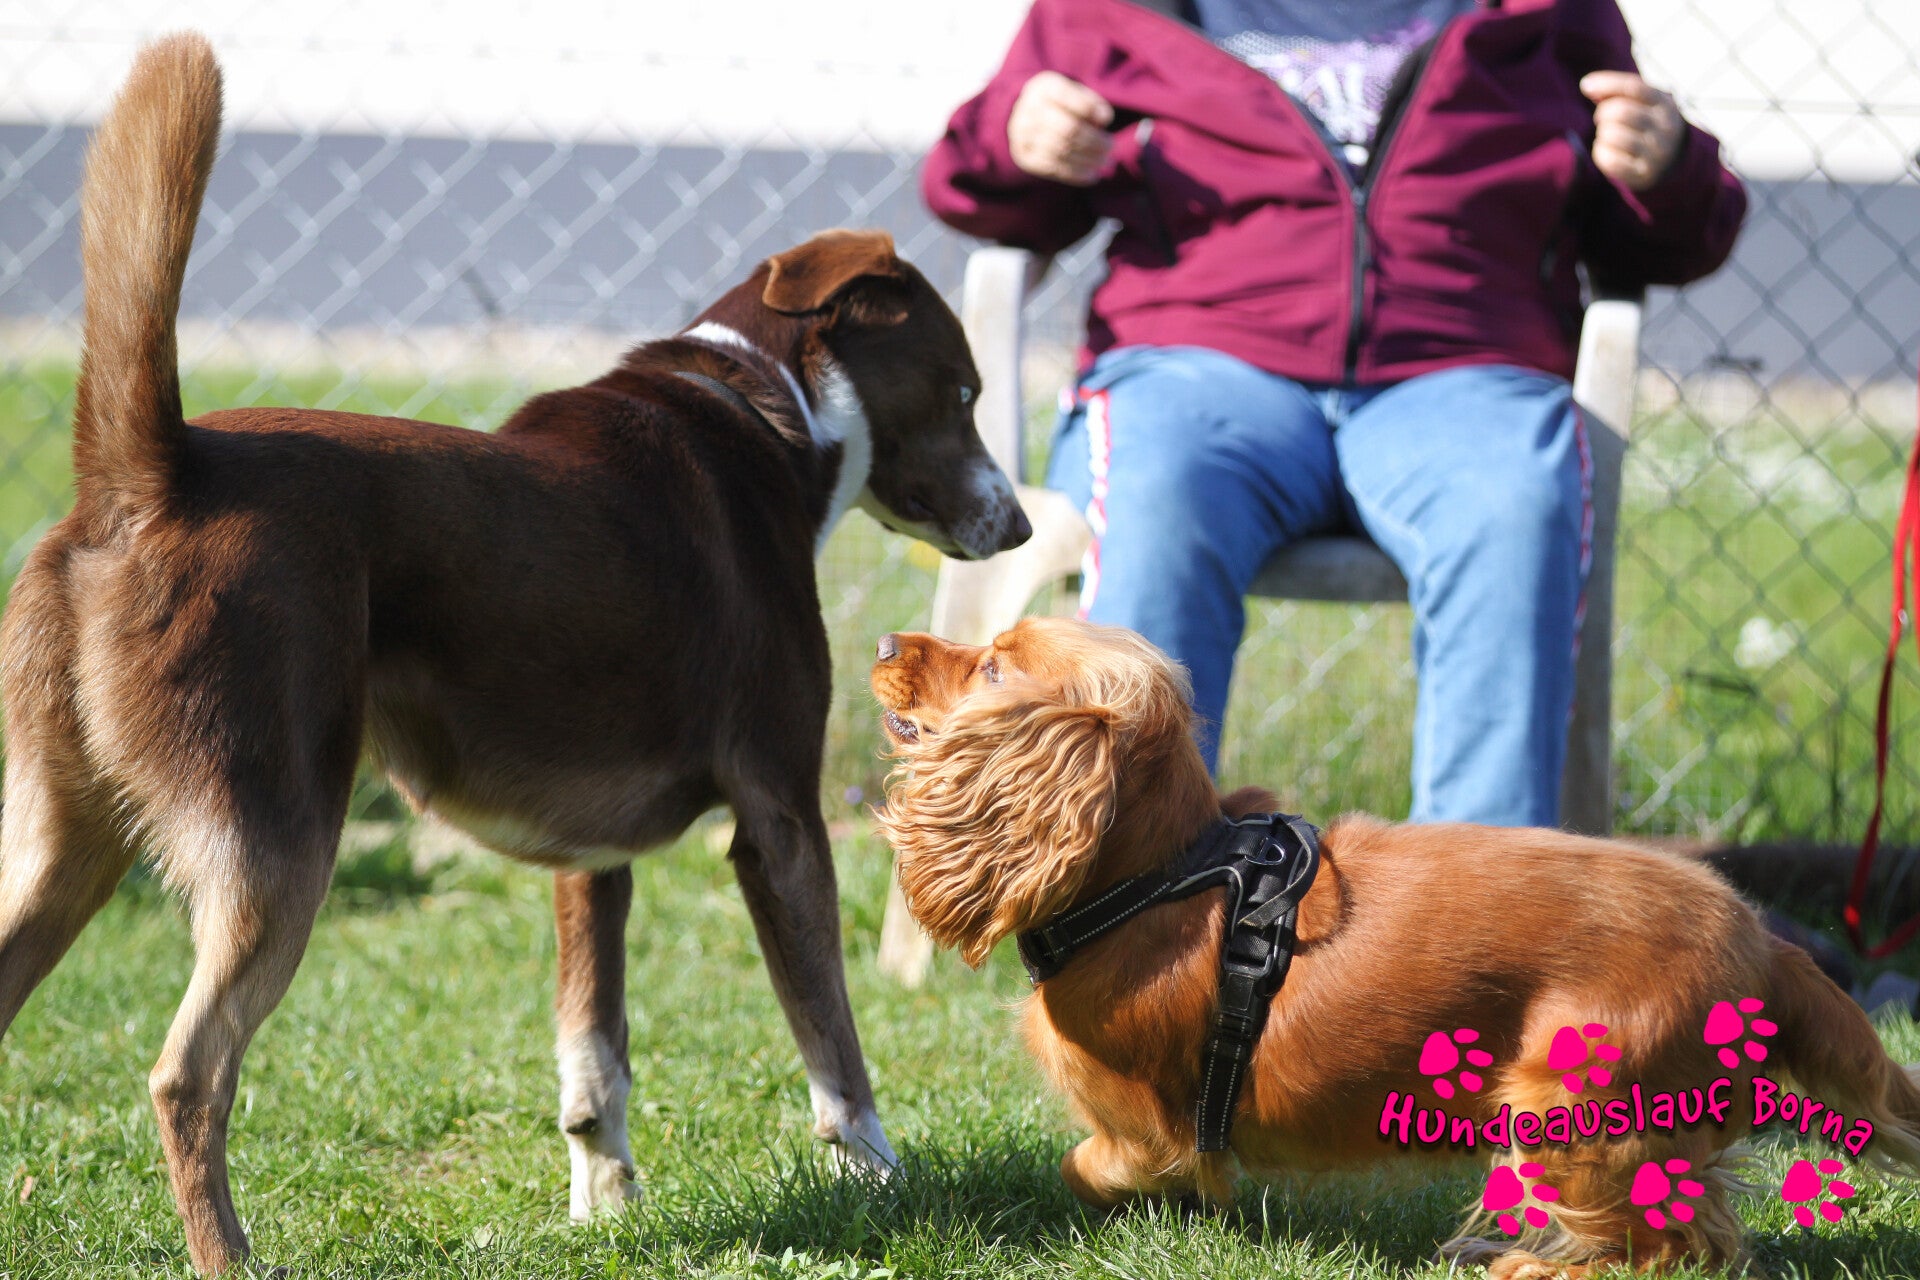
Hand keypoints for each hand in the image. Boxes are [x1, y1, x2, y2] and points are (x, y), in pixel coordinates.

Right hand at [1008, 71, 1114, 185]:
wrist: (1026, 116)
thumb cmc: (1060, 104)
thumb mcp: (1074, 93)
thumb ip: (1091, 102)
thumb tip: (1104, 119)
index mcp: (1044, 89)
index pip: (1067, 97)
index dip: (1089, 109)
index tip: (1107, 119)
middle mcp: (1029, 111)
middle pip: (1067, 129)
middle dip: (1094, 141)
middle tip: (1111, 147)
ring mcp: (1023, 135)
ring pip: (1061, 151)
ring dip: (1088, 160)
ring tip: (1105, 161)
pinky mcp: (1025, 156)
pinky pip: (1053, 168)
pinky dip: (1076, 174)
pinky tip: (1092, 175)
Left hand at [1580, 71, 1684, 191]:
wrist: (1671, 161)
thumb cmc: (1646, 124)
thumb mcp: (1642, 104)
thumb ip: (1618, 92)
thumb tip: (1588, 85)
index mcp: (1665, 104)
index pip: (1634, 87)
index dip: (1607, 83)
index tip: (1585, 85)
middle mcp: (1665, 127)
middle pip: (1620, 112)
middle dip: (1602, 113)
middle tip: (1602, 118)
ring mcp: (1656, 152)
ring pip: (1612, 136)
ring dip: (1602, 134)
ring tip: (1607, 135)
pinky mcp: (1644, 173)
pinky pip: (1610, 160)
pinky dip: (1600, 152)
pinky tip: (1606, 149)